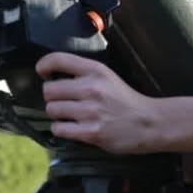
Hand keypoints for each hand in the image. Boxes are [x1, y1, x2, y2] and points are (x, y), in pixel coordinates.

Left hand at [35, 52, 192, 155]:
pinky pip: (59, 129)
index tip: (43, 73)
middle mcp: (91, 88)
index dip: (43, 65)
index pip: (57, 59)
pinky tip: (73, 128)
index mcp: (96, 71)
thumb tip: (53, 77)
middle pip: (49, 90)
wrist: (149, 122)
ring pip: (52, 110)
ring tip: (70, 116)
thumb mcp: (108, 77)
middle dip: (52, 97)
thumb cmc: (126, 100)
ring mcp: (90, 111)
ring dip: (57, 115)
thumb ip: (84, 74)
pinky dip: (62, 129)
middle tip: (63, 102)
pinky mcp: (91, 132)